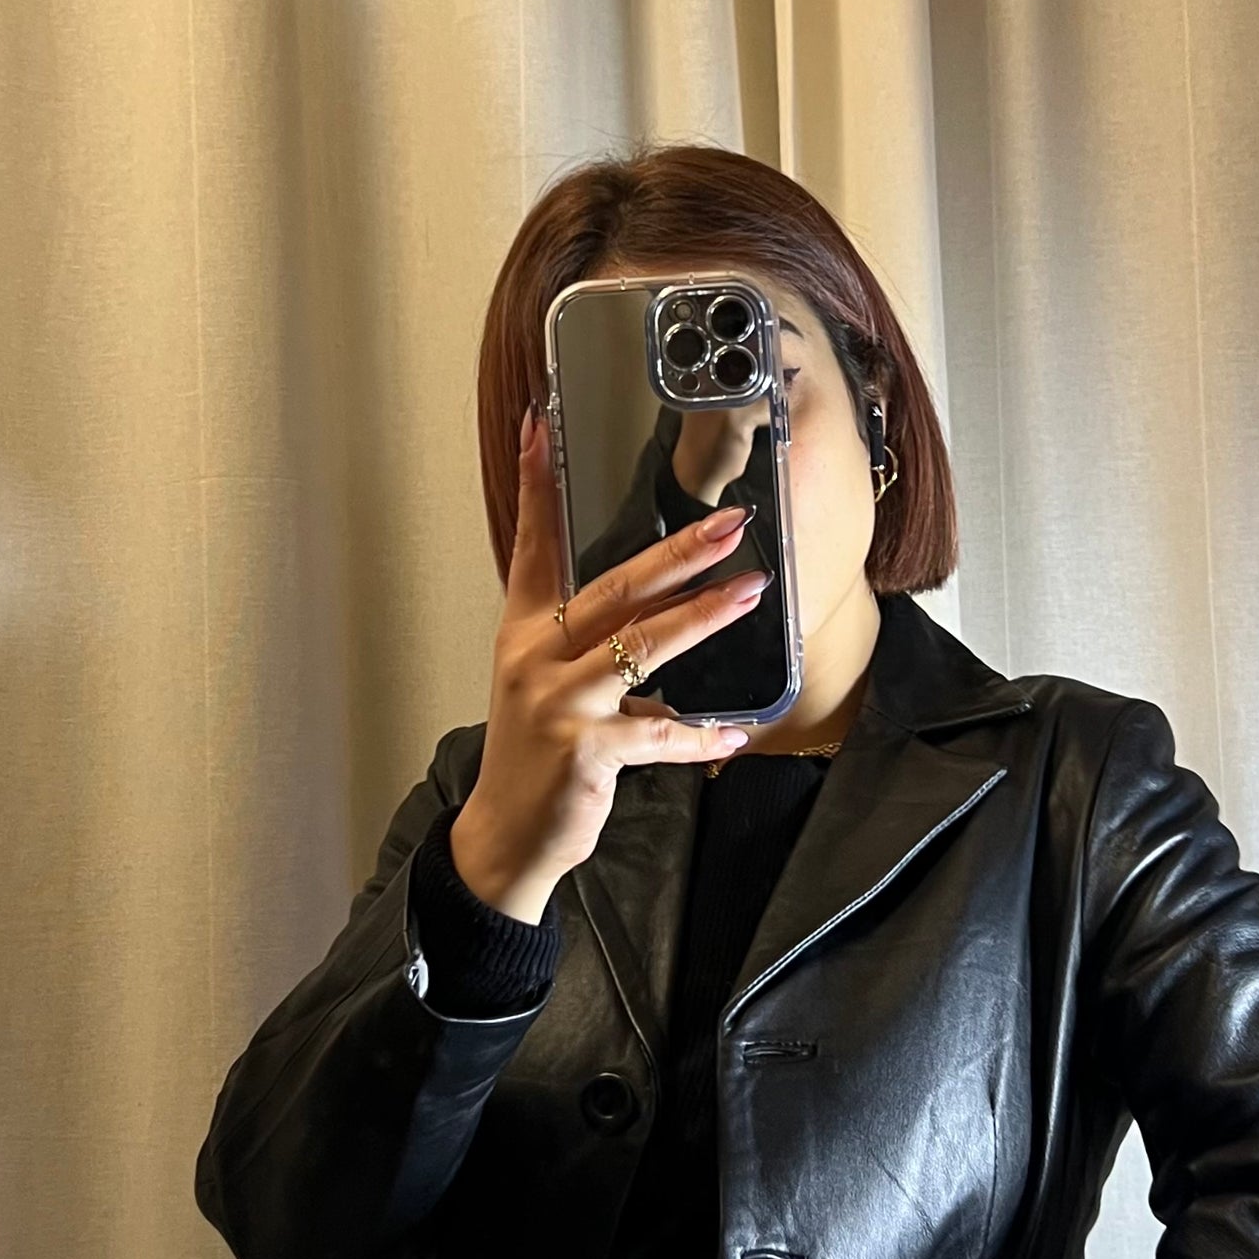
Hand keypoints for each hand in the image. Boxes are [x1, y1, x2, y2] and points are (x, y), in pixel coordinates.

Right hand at [448, 405, 768, 922]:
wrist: (508, 834)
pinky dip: (699, 736)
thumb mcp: (550, 684)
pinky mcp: (586, 750)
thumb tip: (661, 607)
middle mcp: (535, 658)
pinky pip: (658, 733)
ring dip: (701, 618)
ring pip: (640, 647)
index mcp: (524, 633)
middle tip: (728, 522)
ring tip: (750, 593)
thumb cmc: (538, 756)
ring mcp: (558, 704)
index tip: (542, 424)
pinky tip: (734, 734)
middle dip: (676, 552)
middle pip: (613, 590)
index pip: (531, 546)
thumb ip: (594, 642)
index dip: (537, 485)